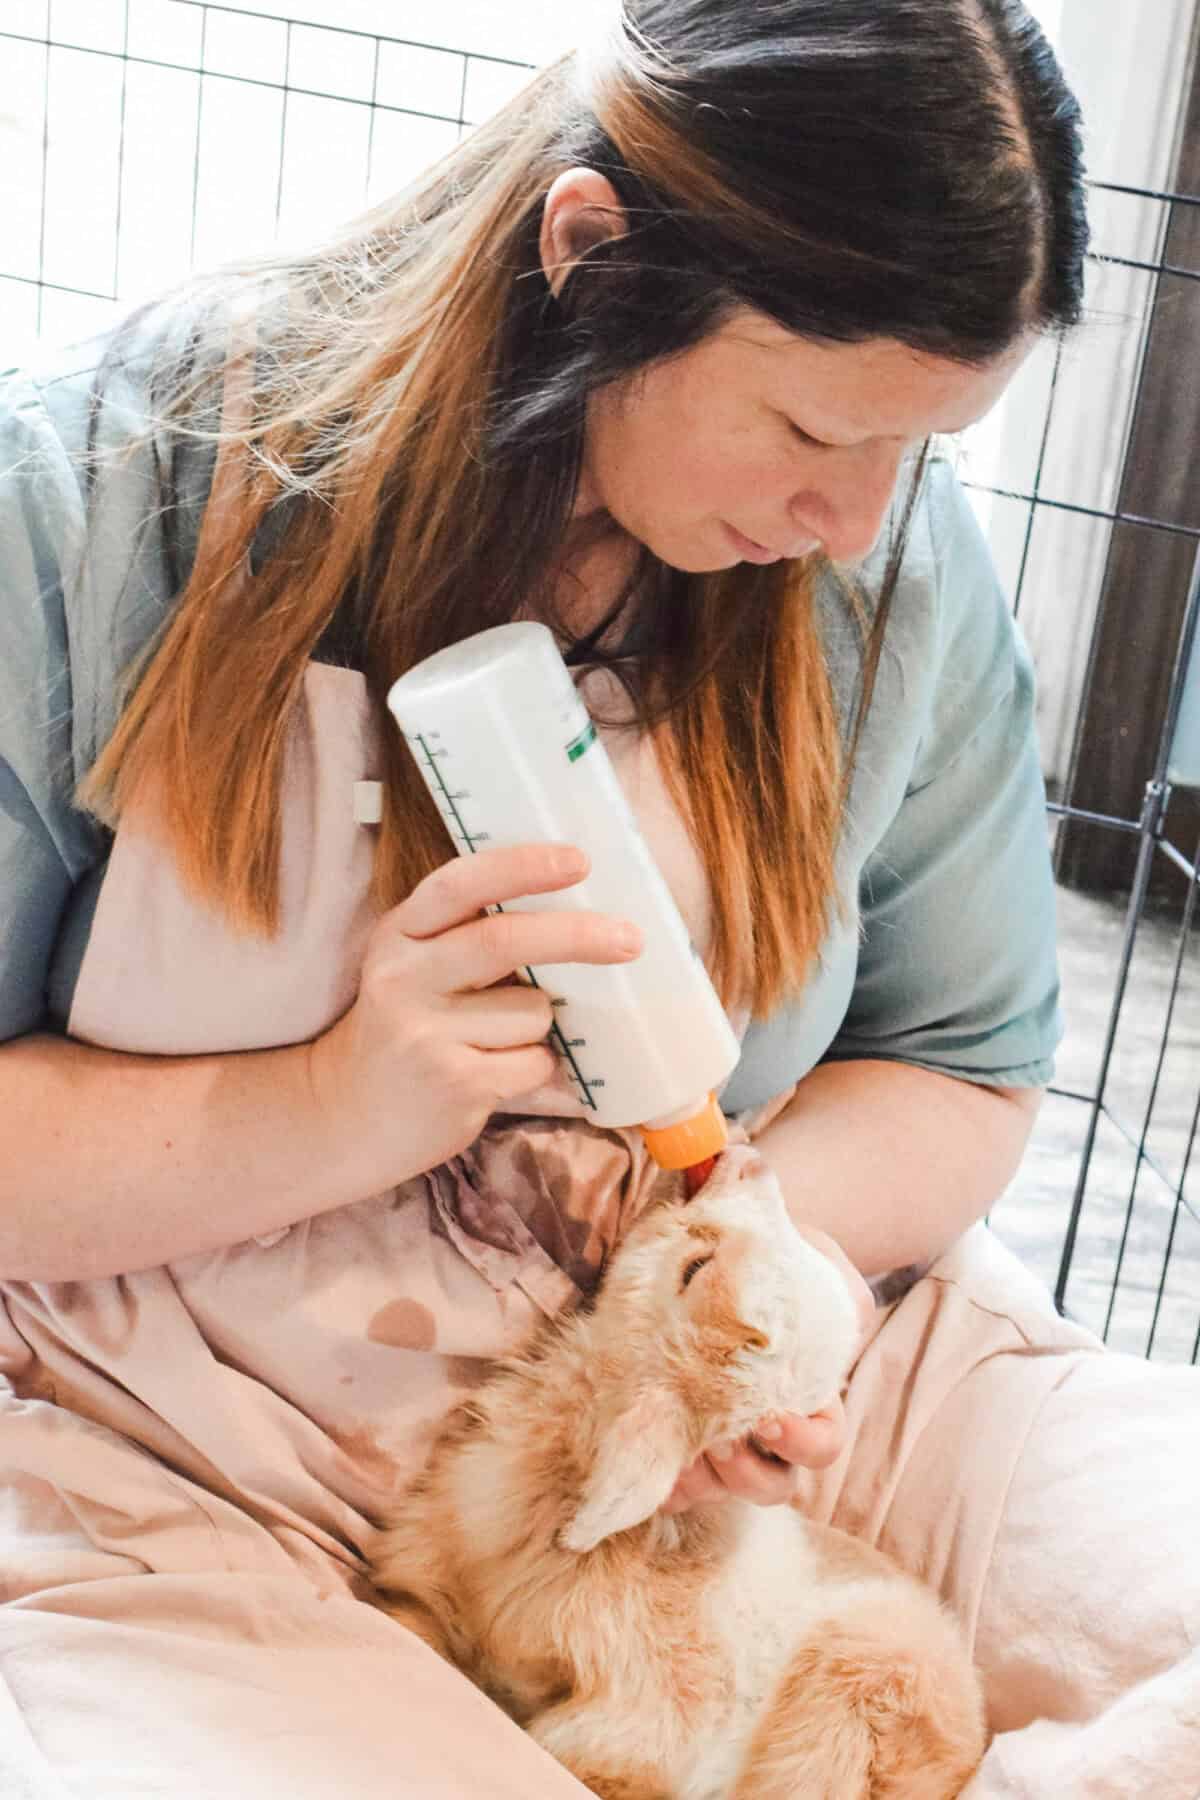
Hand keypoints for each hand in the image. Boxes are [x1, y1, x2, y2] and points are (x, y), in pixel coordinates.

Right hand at [305, 843, 639, 1190]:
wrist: (348, 1116)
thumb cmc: (408, 1030)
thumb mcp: (416, 968)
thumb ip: (470, 937)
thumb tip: (581, 911)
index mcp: (399, 935)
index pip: (459, 885)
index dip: (521, 867)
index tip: (578, 860)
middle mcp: (403, 978)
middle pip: (504, 941)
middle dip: (577, 936)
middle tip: (630, 939)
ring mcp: (425, 1033)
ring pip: (533, 1010)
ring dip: (540, 1027)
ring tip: (495, 1044)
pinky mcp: (453, 1083)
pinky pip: (534, 1061)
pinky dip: (535, 1067)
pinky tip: (495, 1075)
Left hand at [662, 1220, 875, 1513]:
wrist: (711, 1247)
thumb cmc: (771, 1257)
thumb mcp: (815, 1259)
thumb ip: (837, 1284)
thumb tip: (848, 1300)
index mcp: (808, 1396)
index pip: (823, 1445)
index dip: (801, 1443)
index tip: (768, 1419)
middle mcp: (767, 1431)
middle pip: (773, 1485)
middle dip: (745, 1472)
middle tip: (718, 1437)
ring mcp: (722, 1440)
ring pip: (720, 1489)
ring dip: (700, 1479)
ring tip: (678, 1446)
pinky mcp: (677, 1438)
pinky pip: (672, 1483)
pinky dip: (663, 1481)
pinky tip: (650, 1459)